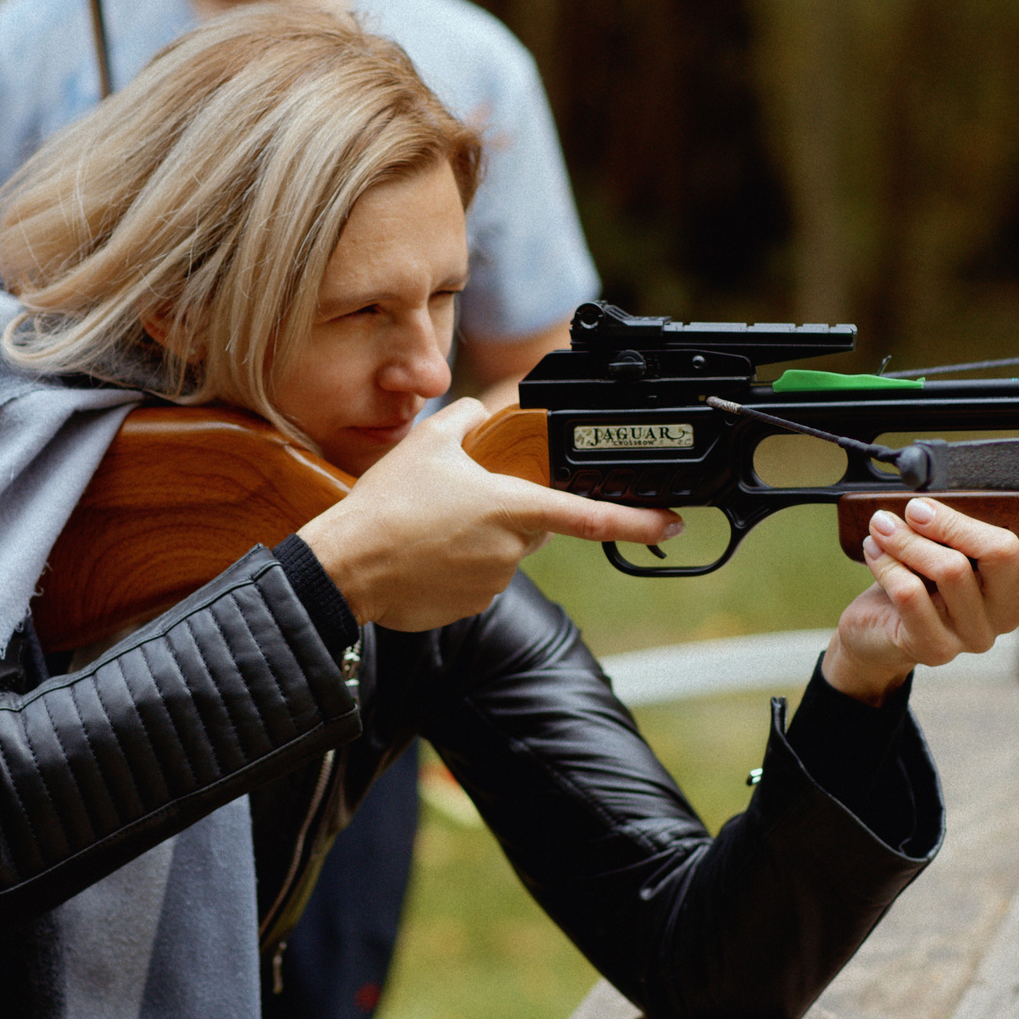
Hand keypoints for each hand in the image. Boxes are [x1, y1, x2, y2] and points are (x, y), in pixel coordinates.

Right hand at [299, 399, 682, 631]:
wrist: (348, 565)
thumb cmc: (387, 505)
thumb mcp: (426, 442)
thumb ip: (464, 419)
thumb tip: (475, 412)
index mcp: (512, 506)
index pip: (590, 515)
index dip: (638, 522)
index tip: (670, 525)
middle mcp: (511, 548)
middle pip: (531, 527)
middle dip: (507, 512)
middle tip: (457, 501)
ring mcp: (491, 582)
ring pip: (501, 553)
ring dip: (477, 539)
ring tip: (428, 528)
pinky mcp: (469, 606)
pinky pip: (475, 580)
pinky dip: (456, 567)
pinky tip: (423, 555)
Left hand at [822, 497, 1018, 703]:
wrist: (876, 630)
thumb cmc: (919, 579)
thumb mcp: (952, 548)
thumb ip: (967, 526)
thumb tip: (950, 489)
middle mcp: (1009, 612)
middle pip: (1003, 553)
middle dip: (952, 520)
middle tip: (916, 508)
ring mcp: (975, 635)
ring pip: (951, 569)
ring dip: (909, 539)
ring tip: (884, 524)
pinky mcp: (936, 648)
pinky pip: (912, 593)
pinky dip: (888, 562)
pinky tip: (876, 550)